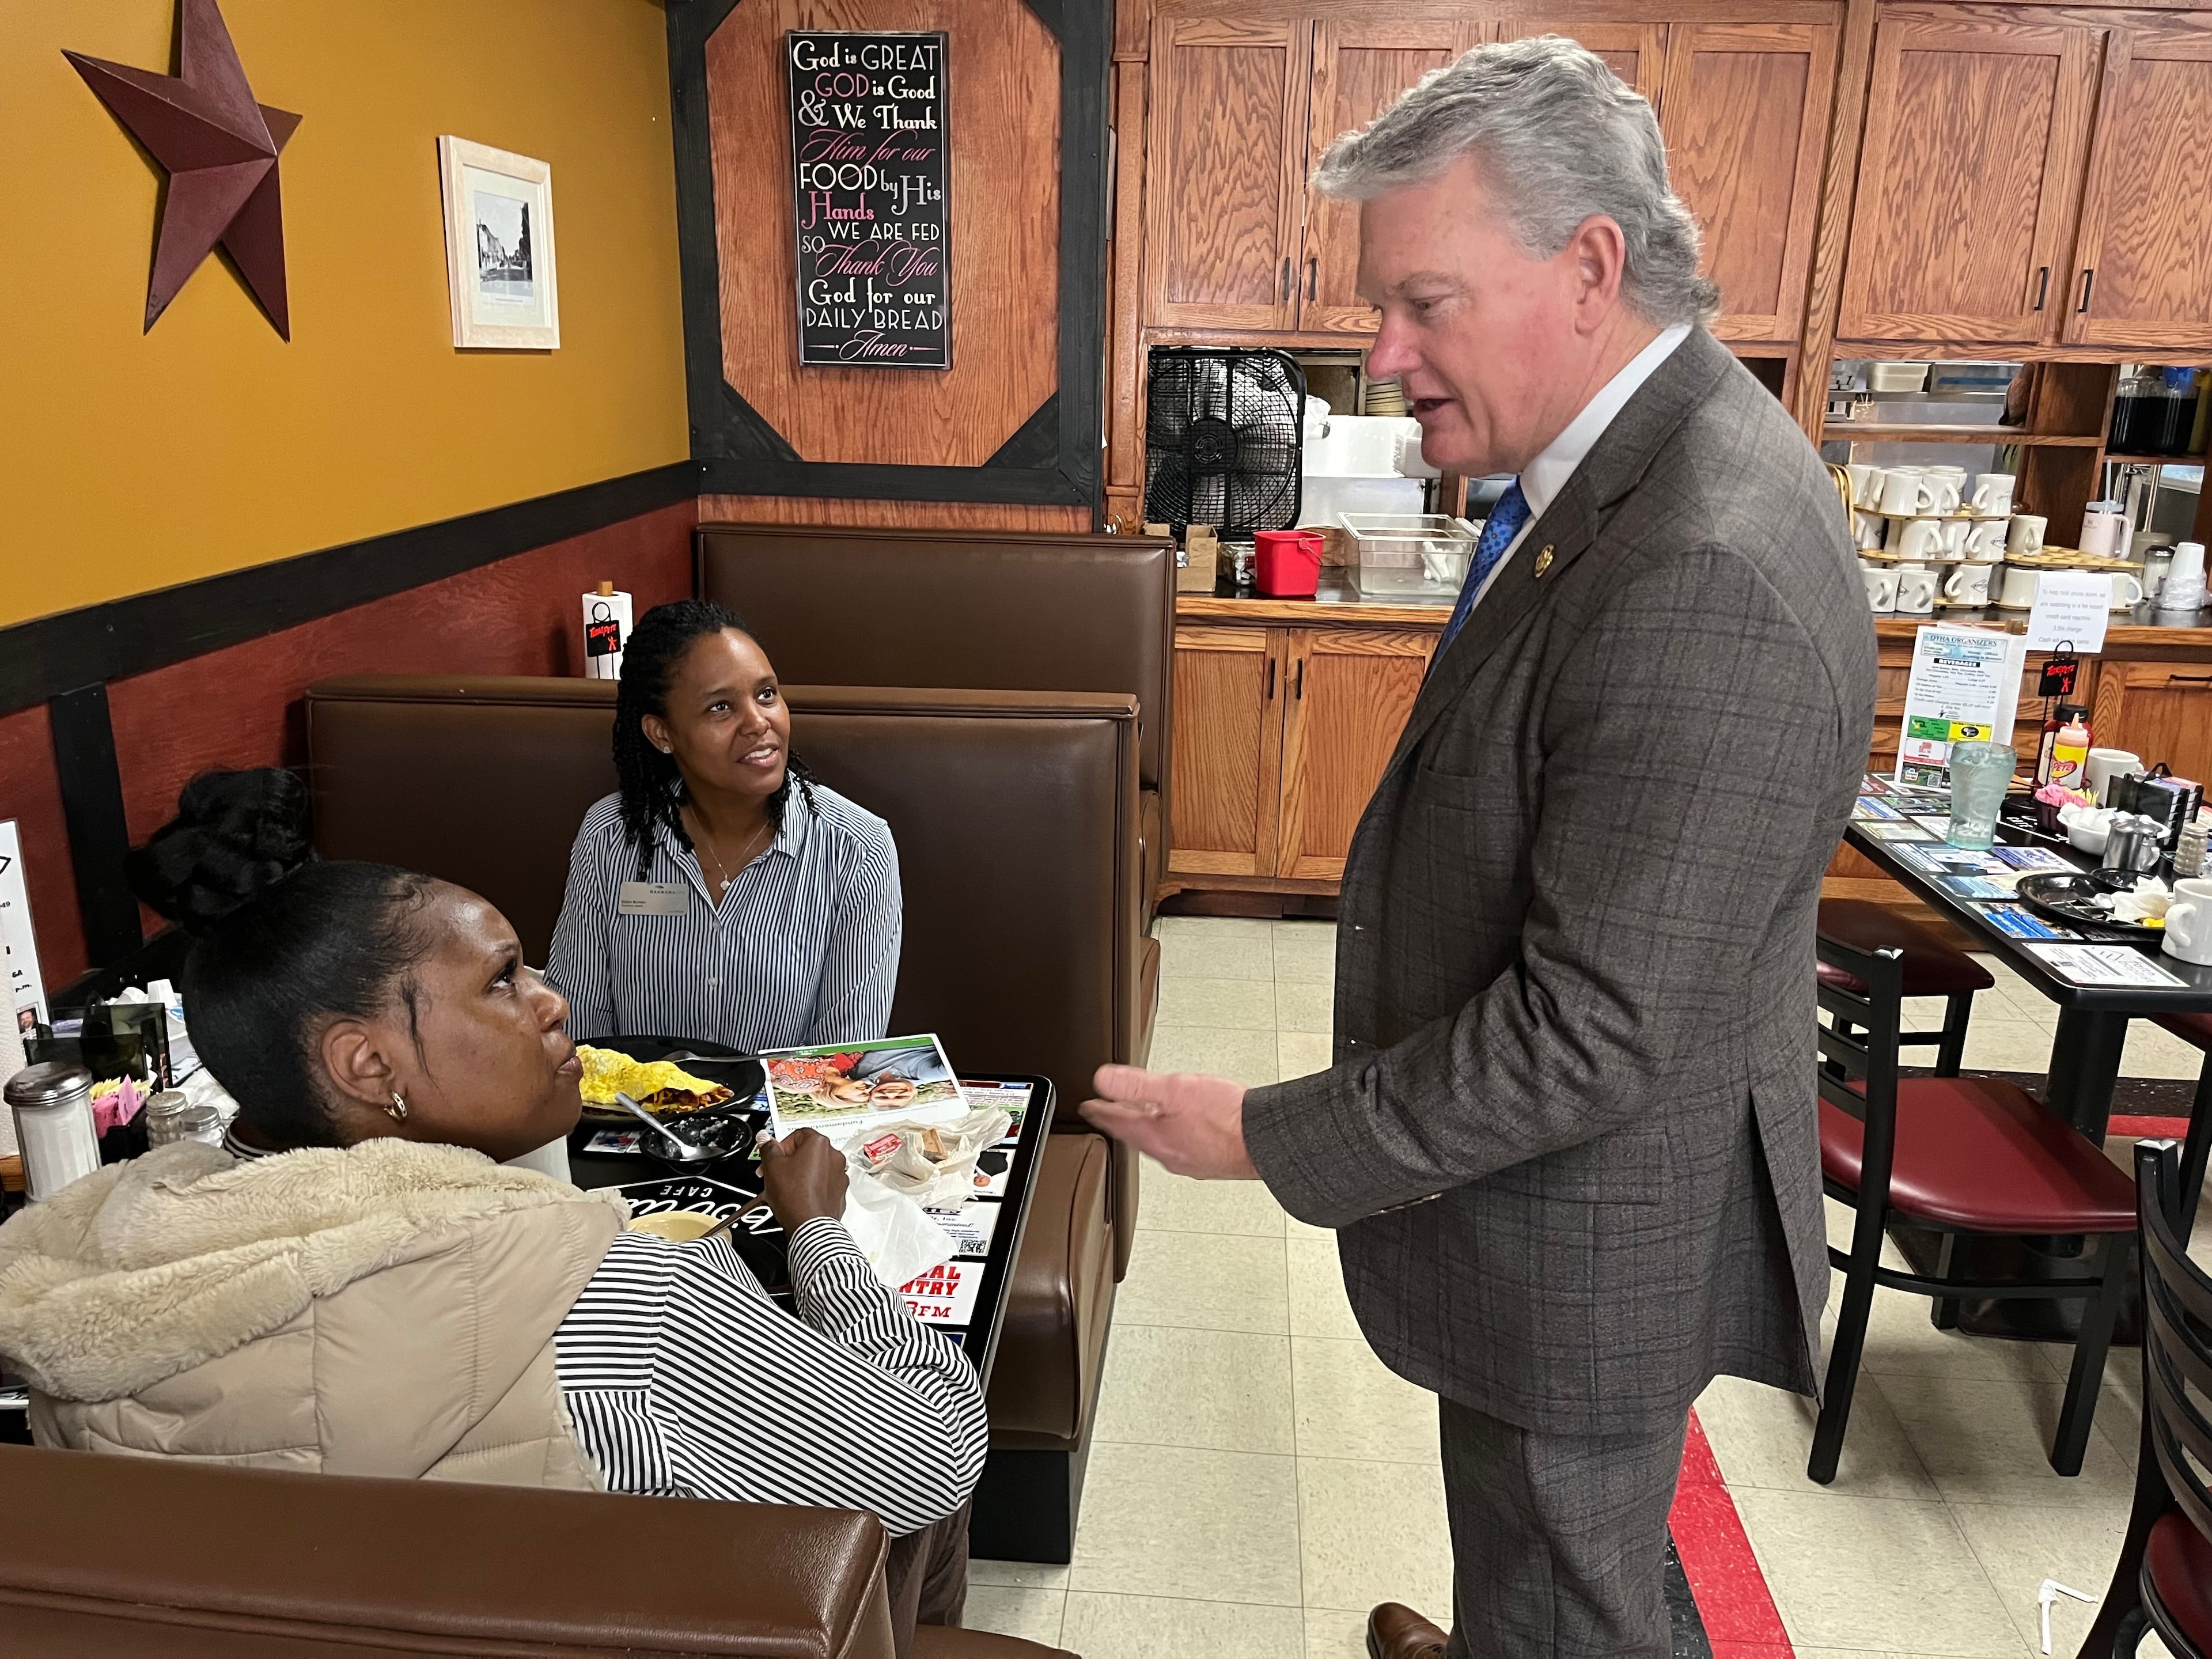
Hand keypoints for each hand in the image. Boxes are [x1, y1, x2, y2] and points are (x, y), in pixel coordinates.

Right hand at [758, 1127, 849, 1231]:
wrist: (810, 1226)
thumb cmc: (795, 1197)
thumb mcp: (772, 1166)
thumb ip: (768, 1148)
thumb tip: (765, 1139)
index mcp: (819, 1144)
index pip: (797, 1134)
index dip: (781, 1146)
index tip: (773, 1157)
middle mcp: (834, 1156)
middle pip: (807, 1151)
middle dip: (789, 1160)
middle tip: (776, 1172)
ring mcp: (839, 1174)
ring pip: (815, 1167)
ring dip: (800, 1173)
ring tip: (786, 1186)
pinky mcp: (840, 1191)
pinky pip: (823, 1183)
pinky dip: (811, 1186)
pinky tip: (798, 1196)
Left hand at [1082, 1065, 1259, 1180]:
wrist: (1266, 1140)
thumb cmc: (1227, 1118)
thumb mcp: (1175, 1090)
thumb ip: (1137, 1085)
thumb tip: (1103, 1080)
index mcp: (1155, 1137)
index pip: (1117, 1124)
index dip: (1100, 1112)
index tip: (1088, 1107)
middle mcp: (1169, 1154)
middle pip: (1135, 1135)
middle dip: (1120, 1122)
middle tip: (1108, 1113)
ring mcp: (1190, 1160)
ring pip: (1158, 1142)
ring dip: (1145, 1129)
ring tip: (1141, 1118)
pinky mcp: (1210, 1161)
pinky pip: (1180, 1146)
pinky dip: (1171, 1134)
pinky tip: (1182, 1129)